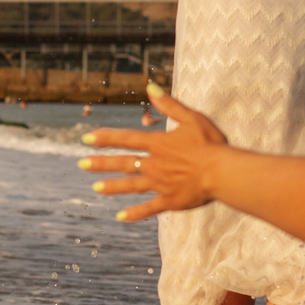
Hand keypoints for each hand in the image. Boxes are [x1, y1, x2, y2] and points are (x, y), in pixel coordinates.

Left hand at [77, 86, 230, 221]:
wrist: (222, 172)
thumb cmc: (210, 144)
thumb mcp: (191, 118)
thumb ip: (170, 104)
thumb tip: (150, 87)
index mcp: (158, 144)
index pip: (126, 139)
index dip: (106, 138)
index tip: (87, 138)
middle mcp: (155, 165)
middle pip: (123, 163)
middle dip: (101, 163)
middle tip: (82, 164)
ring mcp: (160, 184)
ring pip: (131, 185)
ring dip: (113, 186)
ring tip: (95, 188)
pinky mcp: (170, 201)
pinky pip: (149, 208)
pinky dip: (135, 213)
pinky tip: (120, 217)